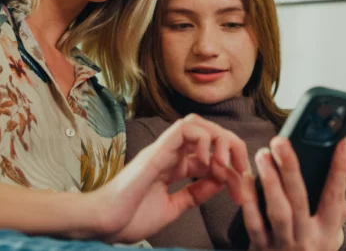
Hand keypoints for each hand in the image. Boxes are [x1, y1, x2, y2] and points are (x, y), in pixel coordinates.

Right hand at [88, 114, 250, 243]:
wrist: (102, 223)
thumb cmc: (129, 218)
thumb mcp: (173, 207)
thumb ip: (195, 194)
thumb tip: (221, 181)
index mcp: (173, 166)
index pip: (210, 153)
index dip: (231, 168)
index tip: (240, 190)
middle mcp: (169, 153)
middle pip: (209, 131)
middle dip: (232, 146)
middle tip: (242, 171)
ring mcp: (163, 149)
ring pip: (198, 123)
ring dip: (219, 139)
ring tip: (224, 164)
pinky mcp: (157, 150)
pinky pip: (185, 128)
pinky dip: (204, 140)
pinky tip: (207, 163)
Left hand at [240, 136, 345, 250]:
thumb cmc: (312, 245)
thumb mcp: (330, 230)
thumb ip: (334, 204)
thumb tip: (333, 166)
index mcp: (328, 231)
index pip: (335, 194)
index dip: (341, 167)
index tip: (344, 142)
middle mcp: (308, 238)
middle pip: (300, 199)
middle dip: (290, 168)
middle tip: (280, 142)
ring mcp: (283, 244)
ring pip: (278, 211)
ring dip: (270, 180)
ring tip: (263, 154)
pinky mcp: (261, 248)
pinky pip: (254, 222)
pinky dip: (249, 199)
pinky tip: (247, 177)